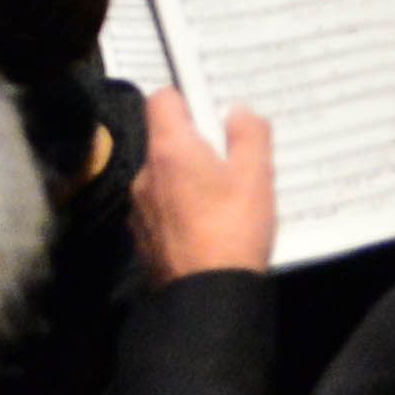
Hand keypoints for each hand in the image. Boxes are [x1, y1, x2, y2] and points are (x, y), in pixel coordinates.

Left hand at [132, 94, 276, 280]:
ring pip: (163, 177)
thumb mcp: (255, 177)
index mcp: (169, 149)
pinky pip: (161, 209)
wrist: (207, 296)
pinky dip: (180, 209)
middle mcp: (144, 172)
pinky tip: (207, 227)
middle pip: (164, 140)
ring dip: (187, 180)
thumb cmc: (233, 229)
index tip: (212, 113)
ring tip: (223, 198)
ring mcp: (139, 207)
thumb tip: (238, 110)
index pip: (162, 99)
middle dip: (194, 145)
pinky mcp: (143, 237)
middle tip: (229, 160)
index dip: (186, 98)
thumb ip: (249, 135)